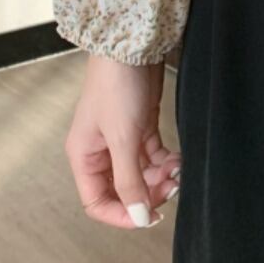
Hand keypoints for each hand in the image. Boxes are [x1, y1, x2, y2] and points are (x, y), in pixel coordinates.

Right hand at [65, 53, 181, 228]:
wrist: (132, 45)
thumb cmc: (117, 87)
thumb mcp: (123, 139)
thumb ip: (129, 181)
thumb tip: (138, 217)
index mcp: (84, 157)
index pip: (97, 202)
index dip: (122, 215)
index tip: (149, 216)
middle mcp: (100, 150)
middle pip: (122, 188)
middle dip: (147, 193)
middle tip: (171, 189)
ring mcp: (121, 137)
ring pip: (141, 172)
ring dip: (160, 177)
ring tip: (179, 172)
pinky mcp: (140, 124)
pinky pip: (152, 154)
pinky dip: (166, 161)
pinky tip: (179, 160)